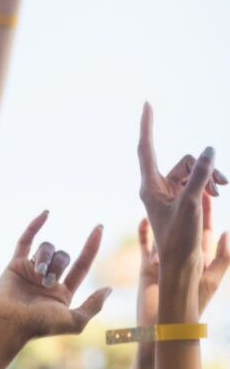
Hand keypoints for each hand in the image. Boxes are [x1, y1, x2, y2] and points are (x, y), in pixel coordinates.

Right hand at [0, 211, 110, 341]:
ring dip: (45, 258)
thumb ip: (93, 306)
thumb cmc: (40, 326)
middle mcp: (48, 280)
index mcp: (63, 292)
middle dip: (58, 266)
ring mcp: (31, 271)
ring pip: (46, 249)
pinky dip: (35, 226)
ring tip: (37, 275)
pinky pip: (26, 240)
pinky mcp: (15, 265)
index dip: (91, 247)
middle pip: (63, 256)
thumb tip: (109, 289)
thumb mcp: (75, 321)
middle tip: (47, 282)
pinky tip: (47, 213)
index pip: (82, 265)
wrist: (9, 324)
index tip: (99, 228)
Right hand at [136, 194, 228, 325]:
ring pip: (163, 234)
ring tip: (163, 198)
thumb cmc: (191, 307)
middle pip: (183, 228)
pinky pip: (144, 245)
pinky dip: (143, 231)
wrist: (165, 324)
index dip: (205, 213)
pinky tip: (143, 218)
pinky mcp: (146, 267)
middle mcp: (180, 259)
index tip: (207, 195)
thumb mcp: (212, 280)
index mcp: (198, 261)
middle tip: (185, 188)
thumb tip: (226, 232)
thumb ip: (222, 258)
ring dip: (163, 217)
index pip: (203, 232)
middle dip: (185, 209)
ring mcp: (162, 262)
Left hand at [137, 103, 222, 279]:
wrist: (181, 264)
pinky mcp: (182, 199)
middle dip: (205, 168)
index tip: (147, 104)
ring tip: (221, 190)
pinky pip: (198, 180)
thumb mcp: (192, 203)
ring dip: (210, 177)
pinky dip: (209, 184)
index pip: (147, 148)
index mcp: (149, 186)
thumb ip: (201, 175)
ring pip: (195, 170)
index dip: (148, 125)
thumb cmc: (180, 238)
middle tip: (221, 185)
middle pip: (185, 161)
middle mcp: (157, 186)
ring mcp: (170, 192)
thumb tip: (209, 150)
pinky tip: (218, 193)